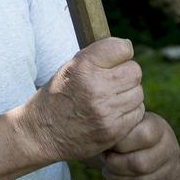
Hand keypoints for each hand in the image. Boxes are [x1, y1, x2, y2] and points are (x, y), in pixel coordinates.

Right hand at [26, 37, 144, 162]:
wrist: (42, 131)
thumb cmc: (59, 95)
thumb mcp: (70, 67)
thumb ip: (98, 56)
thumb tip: (127, 48)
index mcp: (83, 66)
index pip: (123, 48)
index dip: (121, 53)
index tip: (115, 59)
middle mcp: (95, 87)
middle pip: (134, 71)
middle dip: (126, 74)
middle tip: (112, 81)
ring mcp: (105, 110)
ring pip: (138, 92)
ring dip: (128, 94)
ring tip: (109, 98)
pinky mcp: (113, 130)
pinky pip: (137, 112)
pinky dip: (128, 111)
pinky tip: (112, 112)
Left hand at [102, 111, 179, 179]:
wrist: (143, 147)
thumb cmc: (125, 135)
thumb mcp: (121, 125)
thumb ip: (115, 129)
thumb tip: (103, 136)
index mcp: (158, 128)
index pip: (143, 136)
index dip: (120, 144)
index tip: (107, 145)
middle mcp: (172, 149)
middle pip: (139, 164)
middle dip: (114, 165)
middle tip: (105, 161)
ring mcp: (175, 170)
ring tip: (109, 173)